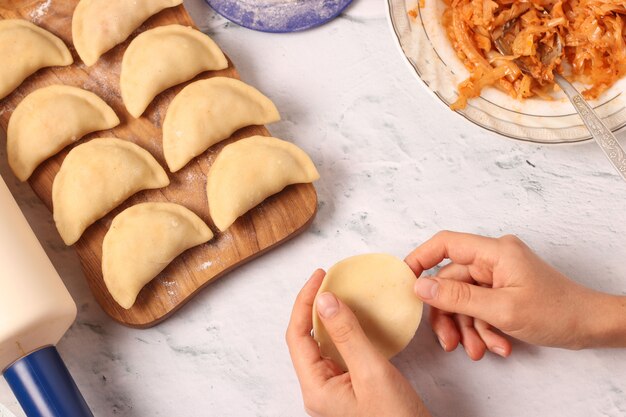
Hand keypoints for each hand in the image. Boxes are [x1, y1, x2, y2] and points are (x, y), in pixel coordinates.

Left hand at [286, 269, 431, 416]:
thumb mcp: (372, 372)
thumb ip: (347, 334)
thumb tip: (324, 300)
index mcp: (316, 388)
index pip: (297, 335)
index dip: (304, 302)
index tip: (319, 277)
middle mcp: (319, 389)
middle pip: (305, 338)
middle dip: (314, 307)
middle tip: (328, 280)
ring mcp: (334, 390)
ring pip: (322, 345)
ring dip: (329, 318)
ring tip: (341, 294)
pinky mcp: (350, 389)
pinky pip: (339, 353)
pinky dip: (344, 333)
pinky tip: (356, 321)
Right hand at [405, 231, 625, 359]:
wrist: (589, 326)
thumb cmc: (556, 311)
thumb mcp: (501, 309)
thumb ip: (457, 297)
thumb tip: (421, 287)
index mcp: (494, 251)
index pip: (445, 244)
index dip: (420, 259)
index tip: (405, 282)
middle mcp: (493, 259)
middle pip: (452, 281)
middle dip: (450, 314)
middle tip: (449, 341)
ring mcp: (498, 275)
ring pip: (464, 299)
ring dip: (468, 328)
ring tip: (478, 350)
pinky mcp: (502, 290)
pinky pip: (480, 307)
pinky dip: (483, 328)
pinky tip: (496, 346)